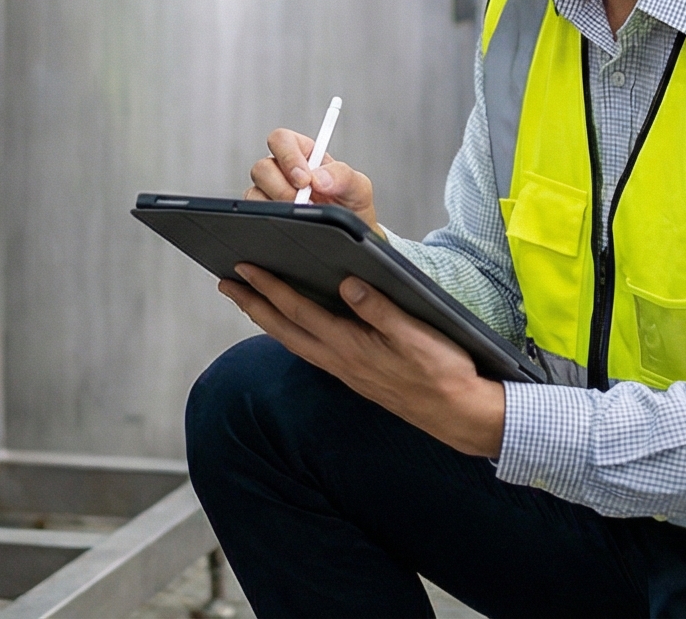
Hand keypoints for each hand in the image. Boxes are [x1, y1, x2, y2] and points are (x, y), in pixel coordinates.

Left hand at [219, 264, 506, 457]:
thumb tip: (347, 282)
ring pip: (294, 342)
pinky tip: (292, 329)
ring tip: (249, 301)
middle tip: (226, 283)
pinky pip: (310, 351)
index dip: (269, 288)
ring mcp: (345, 372)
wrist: (459, 416)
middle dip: (253, 304)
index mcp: (350, 347)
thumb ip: (380, 309)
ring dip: (267, 320)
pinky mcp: (355, 377)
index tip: (243, 268)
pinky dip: (291, 335)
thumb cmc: (443, 373)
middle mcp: (340, 361)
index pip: (298, 311)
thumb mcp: (416, 335)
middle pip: (284, 329)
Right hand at [247, 128, 380, 232]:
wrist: (348, 235)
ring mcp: (270, 192)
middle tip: (304, 201)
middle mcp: (282, 170)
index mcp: (303, 154)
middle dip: (283, 188)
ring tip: (303, 214)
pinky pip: (255, 211)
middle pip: (262, 167)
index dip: (288, 156)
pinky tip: (292, 223)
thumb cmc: (351, 205)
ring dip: (279, 204)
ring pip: (255, 191)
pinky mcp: (265, 212)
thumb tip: (319, 178)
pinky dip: (272, 217)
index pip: (281, 140)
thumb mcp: (358, 187)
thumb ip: (343, 176)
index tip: (305, 179)